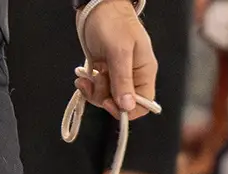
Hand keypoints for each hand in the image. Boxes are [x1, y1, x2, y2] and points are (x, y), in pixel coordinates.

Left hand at [75, 0, 158, 118]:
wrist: (98, 5)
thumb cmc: (113, 22)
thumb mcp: (119, 51)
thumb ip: (123, 80)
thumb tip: (127, 106)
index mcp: (144, 72)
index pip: (143, 105)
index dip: (126, 110)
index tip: (109, 103)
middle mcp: (133, 76)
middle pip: (122, 104)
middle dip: (105, 98)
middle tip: (97, 82)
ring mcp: (118, 74)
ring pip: (108, 98)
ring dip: (94, 92)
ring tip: (87, 78)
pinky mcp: (105, 71)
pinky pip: (98, 89)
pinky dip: (89, 87)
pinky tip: (83, 78)